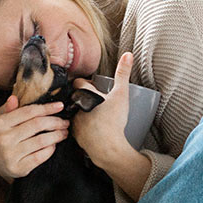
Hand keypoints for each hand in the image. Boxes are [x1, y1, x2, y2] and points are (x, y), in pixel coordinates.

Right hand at [0, 96, 69, 181]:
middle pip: (37, 125)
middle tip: (65, 122)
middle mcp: (4, 139)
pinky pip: (41, 156)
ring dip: (57, 135)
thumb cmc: (2, 137)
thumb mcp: (1, 121)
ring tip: (63, 133)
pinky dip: (50, 149)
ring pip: (41, 141)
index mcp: (0, 124)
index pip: (28, 111)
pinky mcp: (19, 168)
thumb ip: (8, 109)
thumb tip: (14, 98)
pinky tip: (53, 145)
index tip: (60, 106)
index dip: (47, 108)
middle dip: (56, 122)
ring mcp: (11, 155)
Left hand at [72, 52, 136, 166]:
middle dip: (86, 98)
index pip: (78, 82)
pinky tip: (94, 130)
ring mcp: (74, 122)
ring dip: (84, 113)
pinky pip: (78, 129)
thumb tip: (128, 55)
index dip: (86, 83)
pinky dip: (85, 128)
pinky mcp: (76, 136)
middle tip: (99, 102)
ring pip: (77, 113)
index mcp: (84, 95)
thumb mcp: (121, 94)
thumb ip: (123, 74)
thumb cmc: (113, 120)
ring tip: (98, 116)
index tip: (95, 87)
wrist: (108, 147)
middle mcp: (76, 108)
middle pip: (77, 98)